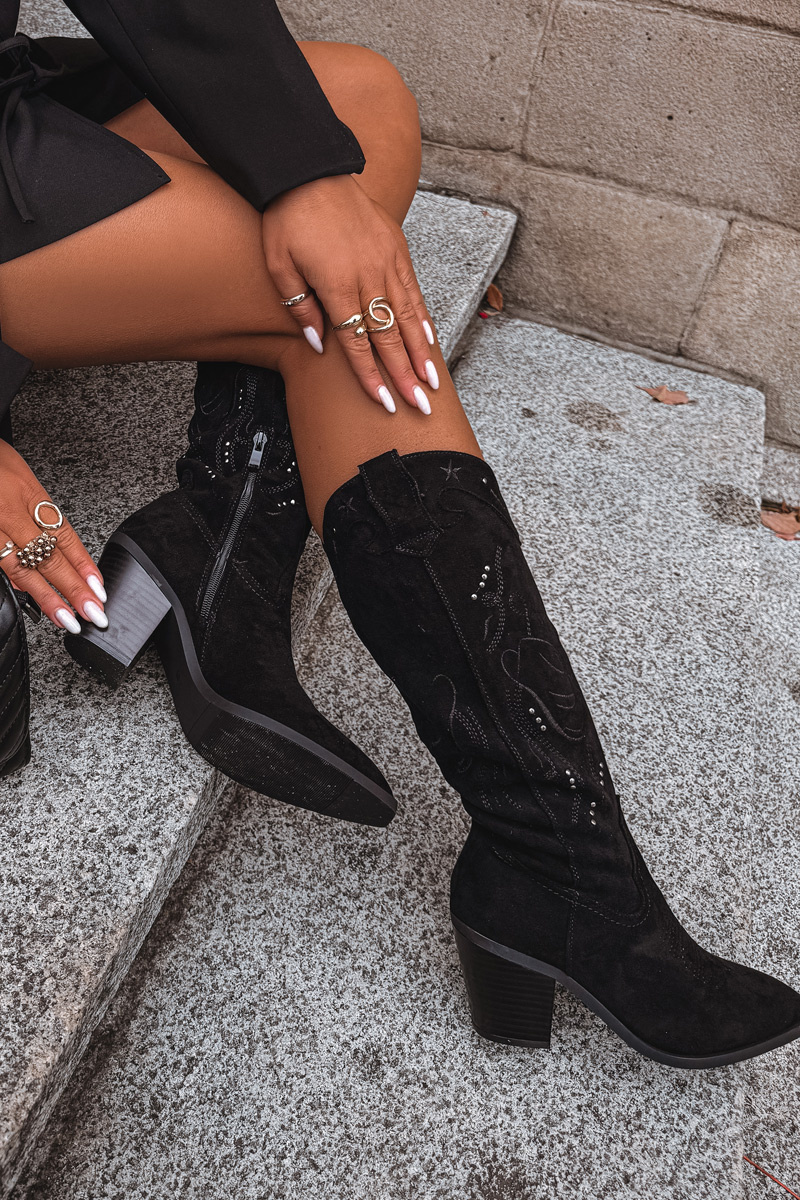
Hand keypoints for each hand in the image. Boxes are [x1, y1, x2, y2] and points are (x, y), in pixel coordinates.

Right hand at [0, 440, 106, 631]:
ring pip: (22, 568)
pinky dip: (17, 583)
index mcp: (28, 492)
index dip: (84, 564)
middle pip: (48, 556)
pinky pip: (0, 564)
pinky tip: (31, 600)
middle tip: (92, 613)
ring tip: (67, 619)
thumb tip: (55, 548)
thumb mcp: (20, 475)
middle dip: (72, 589)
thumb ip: (36, 509)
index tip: (99, 588)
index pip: (64, 534)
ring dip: (46, 598)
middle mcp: (10, 511)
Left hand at [262, 174, 438, 413]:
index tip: (385, 402)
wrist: (308, 168)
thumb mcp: (279, 265)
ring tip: (434, 381)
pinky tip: (430, 339)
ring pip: (407, 315)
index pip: (357, 342)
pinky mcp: (396, 247)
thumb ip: (299, 306)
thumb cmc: (287, 218)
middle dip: (405, 375)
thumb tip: (319, 344)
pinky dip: (422, 317)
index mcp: (337, 284)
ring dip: (421, 352)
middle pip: (389, 336)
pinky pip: (413, 288)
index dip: (372, 375)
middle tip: (421, 404)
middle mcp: (367, 274)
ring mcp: (386, 260)